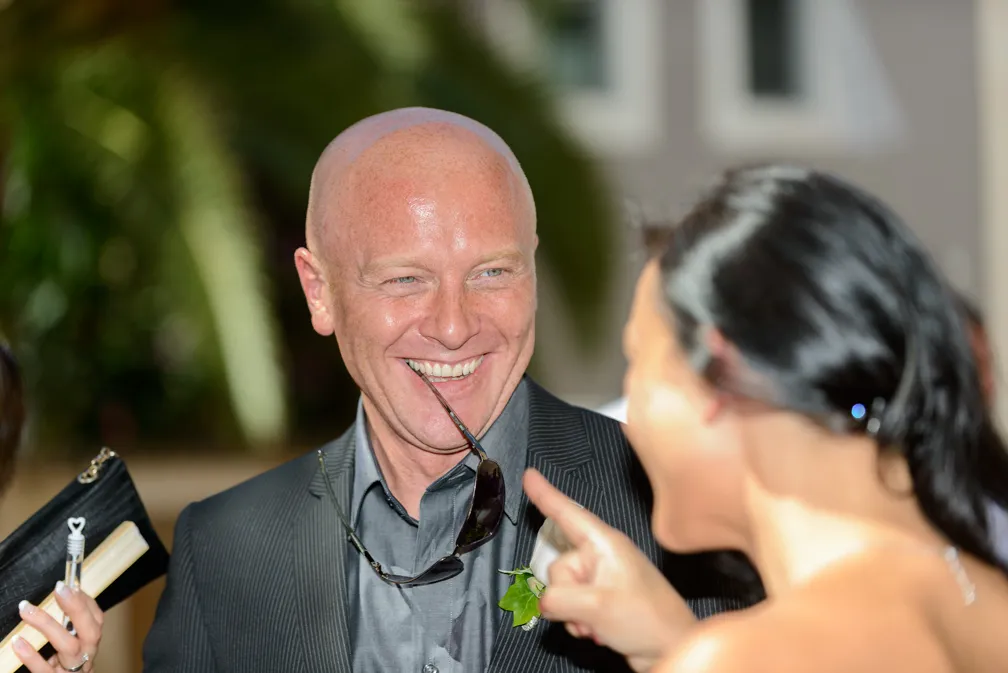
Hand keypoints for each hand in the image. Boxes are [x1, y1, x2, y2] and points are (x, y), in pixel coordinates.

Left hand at [12, 581, 102, 672]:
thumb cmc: (68, 665)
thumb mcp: (73, 645)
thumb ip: (70, 625)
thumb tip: (63, 592)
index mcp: (90, 642)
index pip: (96, 618)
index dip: (84, 600)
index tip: (67, 585)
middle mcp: (87, 654)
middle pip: (90, 630)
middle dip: (77, 607)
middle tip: (59, 589)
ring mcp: (73, 670)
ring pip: (68, 646)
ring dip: (48, 624)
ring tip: (26, 610)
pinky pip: (44, 670)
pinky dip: (31, 656)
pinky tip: (17, 641)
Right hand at [524, 468, 697, 672]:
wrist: (671, 648)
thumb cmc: (646, 620)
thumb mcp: (597, 607)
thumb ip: (559, 598)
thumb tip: (544, 601)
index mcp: (604, 544)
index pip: (568, 514)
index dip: (545, 495)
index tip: (528, 475)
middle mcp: (601, 556)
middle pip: (558, 566)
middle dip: (565, 595)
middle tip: (591, 611)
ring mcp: (601, 578)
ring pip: (561, 590)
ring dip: (572, 613)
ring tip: (598, 624)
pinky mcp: (601, 598)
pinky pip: (571, 605)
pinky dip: (578, 620)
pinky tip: (598, 631)